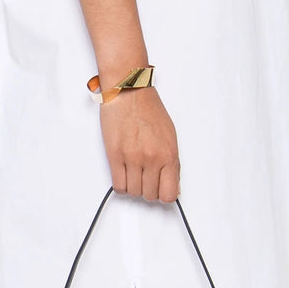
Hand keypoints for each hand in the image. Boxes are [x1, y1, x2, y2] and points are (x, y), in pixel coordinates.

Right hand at [99, 86, 179, 202]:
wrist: (129, 91)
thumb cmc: (148, 109)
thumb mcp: (170, 136)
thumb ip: (172, 163)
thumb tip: (173, 186)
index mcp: (168, 154)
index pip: (169, 194)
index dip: (164, 194)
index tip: (160, 189)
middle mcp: (152, 158)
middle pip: (150, 195)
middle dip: (148, 190)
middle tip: (145, 177)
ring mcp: (132, 158)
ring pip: (134, 192)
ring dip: (134, 187)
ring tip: (134, 173)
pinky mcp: (115, 156)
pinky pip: (119, 186)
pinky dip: (121, 185)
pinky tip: (124, 174)